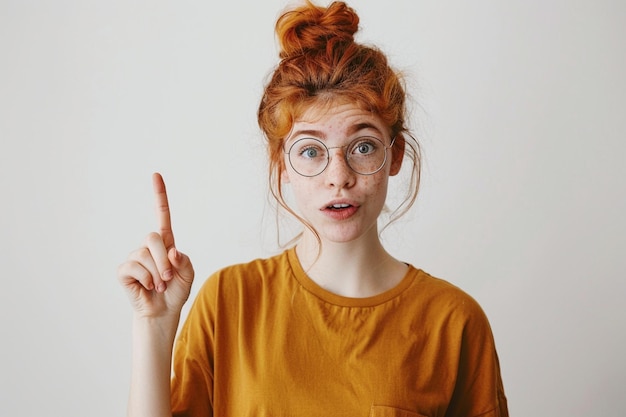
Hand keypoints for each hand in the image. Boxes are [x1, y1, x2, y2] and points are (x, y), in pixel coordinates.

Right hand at [117, 173, 194, 318]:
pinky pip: (134, 267)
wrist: (163, 312)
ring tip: (159, 286)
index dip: (159, 195)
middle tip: (168, 279)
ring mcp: (135, 257)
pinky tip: (147, 288)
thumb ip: (184, 261)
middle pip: (153, 237)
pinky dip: (146, 280)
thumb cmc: (175, 291)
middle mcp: (149, 247)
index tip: (156, 175)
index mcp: (166, 243)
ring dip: (157, 274)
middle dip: (163, 260)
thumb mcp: (188, 275)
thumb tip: (171, 251)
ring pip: (145, 255)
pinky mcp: (124, 270)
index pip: (162, 215)